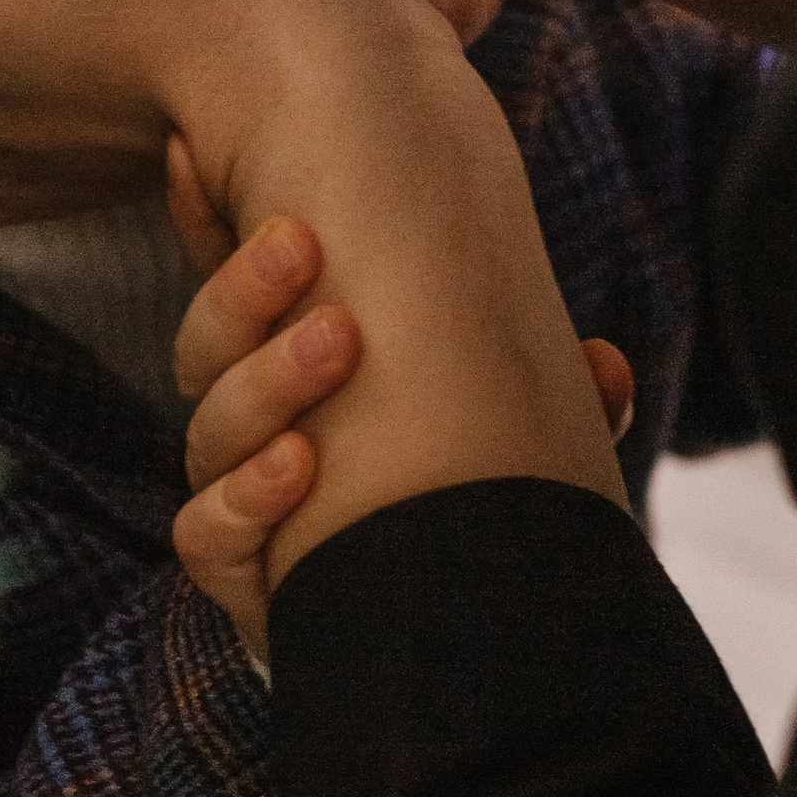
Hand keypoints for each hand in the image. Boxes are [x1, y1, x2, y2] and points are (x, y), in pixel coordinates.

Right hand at [167, 202, 634, 661]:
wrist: (438, 646)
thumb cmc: (456, 512)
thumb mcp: (509, 439)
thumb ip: (553, 401)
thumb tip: (605, 365)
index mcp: (295, 367)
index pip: (237, 284)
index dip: (202, 216)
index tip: (190, 150)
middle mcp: (253, 424)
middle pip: (212, 341)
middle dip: (247, 284)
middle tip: (301, 239)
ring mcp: (240, 497)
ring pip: (212, 428)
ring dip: (267, 377)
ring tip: (337, 337)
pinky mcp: (242, 575)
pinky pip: (207, 534)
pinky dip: (247, 499)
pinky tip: (298, 464)